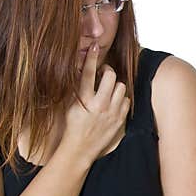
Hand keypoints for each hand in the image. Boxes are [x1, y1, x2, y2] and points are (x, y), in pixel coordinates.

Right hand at [60, 42, 130, 162]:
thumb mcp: (69, 105)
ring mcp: (111, 113)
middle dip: (107, 72)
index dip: (91, 57)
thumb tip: (80, 69)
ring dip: (115, 85)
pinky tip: (113, 101)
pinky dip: (121, 98)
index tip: (94, 47)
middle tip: (103, 74)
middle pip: (110, 76)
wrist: (80, 148)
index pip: (88, 72)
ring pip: (121, 87)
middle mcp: (99, 105)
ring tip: (108, 89)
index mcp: (83, 100)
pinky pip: (126, 100)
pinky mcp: (120, 120)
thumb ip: (76, 88)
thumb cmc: (72, 125)